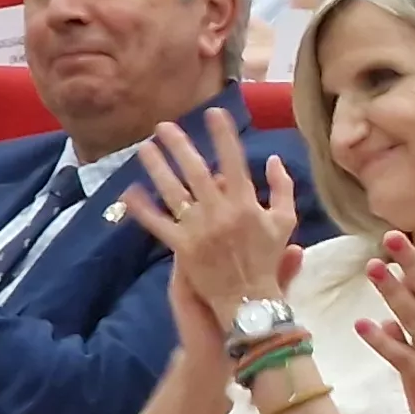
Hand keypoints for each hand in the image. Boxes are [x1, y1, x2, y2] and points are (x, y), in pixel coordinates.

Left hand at [123, 106, 306, 317]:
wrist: (251, 300)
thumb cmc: (268, 259)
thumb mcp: (285, 222)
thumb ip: (282, 189)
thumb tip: (272, 159)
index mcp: (246, 203)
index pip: (233, 161)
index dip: (223, 135)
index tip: (213, 113)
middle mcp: (220, 212)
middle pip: (196, 171)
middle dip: (179, 145)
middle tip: (164, 126)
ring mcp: (199, 229)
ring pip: (173, 191)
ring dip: (157, 167)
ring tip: (145, 148)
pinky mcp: (182, 247)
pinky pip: (158, 224)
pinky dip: (142, 208)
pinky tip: (129, 191)